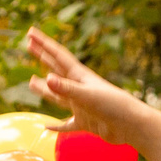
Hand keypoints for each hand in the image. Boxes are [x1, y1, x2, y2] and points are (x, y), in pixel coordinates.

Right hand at [22, 28, 160, 160]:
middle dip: (42, 57)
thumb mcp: (88, 96)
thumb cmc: (114, 106)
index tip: (30, 33)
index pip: (57, 56)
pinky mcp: (85, 122)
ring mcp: (81, 106)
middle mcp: (79, 88)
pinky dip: (56, 126)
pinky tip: (46, 128)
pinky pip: (66, 124)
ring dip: (44, 89)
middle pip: (55, 69)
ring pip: (57, 96)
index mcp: (80, 76)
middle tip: (29, 45)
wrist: (132, 126)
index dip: (43, 44)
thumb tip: (47, 80)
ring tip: (31, 81)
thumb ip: (67, 89)